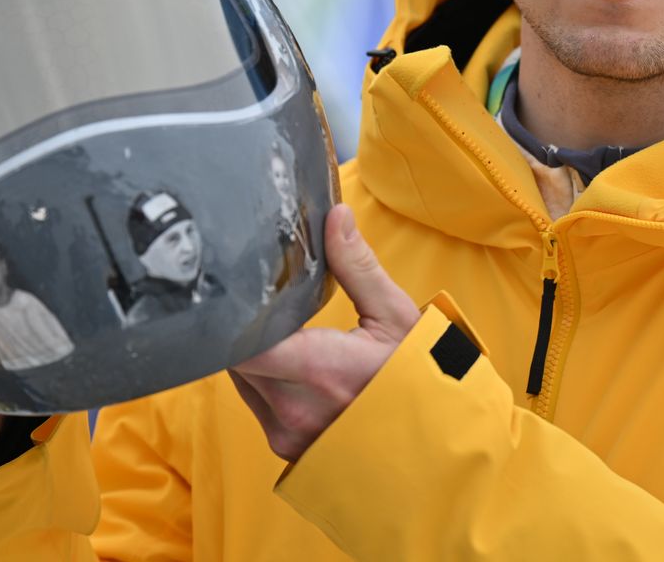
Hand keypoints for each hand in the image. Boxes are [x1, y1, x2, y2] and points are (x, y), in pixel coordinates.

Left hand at [229, 203, 419, 461]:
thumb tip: (336, 216)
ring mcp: (287, 433)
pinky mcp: (285, 447)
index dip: (229, 316)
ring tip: (280, 330)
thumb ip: (357, 266)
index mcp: (318, 369)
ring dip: (252, 354)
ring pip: (241, 380)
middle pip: (233, 356)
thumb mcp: (396, 317)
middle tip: (260, 299)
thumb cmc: (418, 379)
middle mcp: (293, 407)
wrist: (434, 446)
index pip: (238, 343)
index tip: (236, 288)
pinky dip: (264, 379)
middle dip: (243, 327)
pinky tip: (291, 364)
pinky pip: (254, 403)